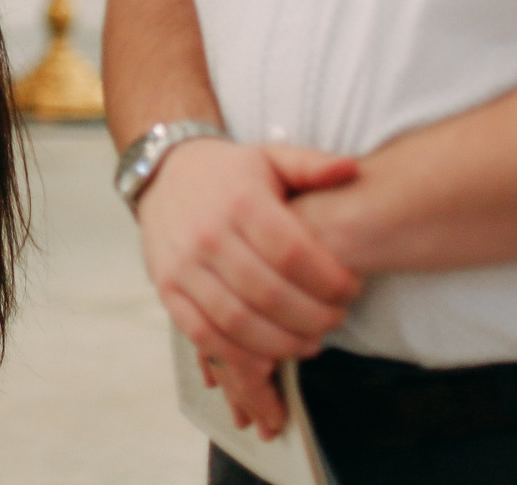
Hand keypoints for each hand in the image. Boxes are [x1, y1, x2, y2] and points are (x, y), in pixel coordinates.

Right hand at [137, 139, 362, 436]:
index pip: (293, 254)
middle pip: (270, 294)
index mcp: (241, 201)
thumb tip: (352, 169)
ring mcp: (184, 265)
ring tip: (310, 343)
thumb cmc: (229, 172)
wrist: (164, 174)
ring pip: (238, 321)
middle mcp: (209, 235)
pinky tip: (268, 359)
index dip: (329, 281)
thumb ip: (312, 165)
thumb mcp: (270, 157)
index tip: (352, 290)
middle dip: (314, 318)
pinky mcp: (166, 289)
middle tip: (335, 321)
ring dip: (282, 343)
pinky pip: (202, 333)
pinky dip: (238, 355)